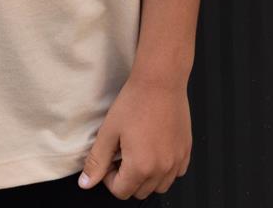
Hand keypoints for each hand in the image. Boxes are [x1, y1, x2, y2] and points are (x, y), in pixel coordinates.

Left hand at [77, 75, 190, 198]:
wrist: (160, 81)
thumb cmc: (136, 101)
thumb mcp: (109, 130)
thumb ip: (97, 160)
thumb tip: (86, 183)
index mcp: (141, 167)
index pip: (121, 191)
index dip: (109, 178)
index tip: (109, 160)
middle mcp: (162, 169)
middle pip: (140, 192)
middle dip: (126, 178)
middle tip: (121, 154)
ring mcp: (177, 161)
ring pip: (159, 186)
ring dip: (146, 177)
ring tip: (137, 152)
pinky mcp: (186, 152)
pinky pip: (175, 174)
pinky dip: (164, 169)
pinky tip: (154, 150)